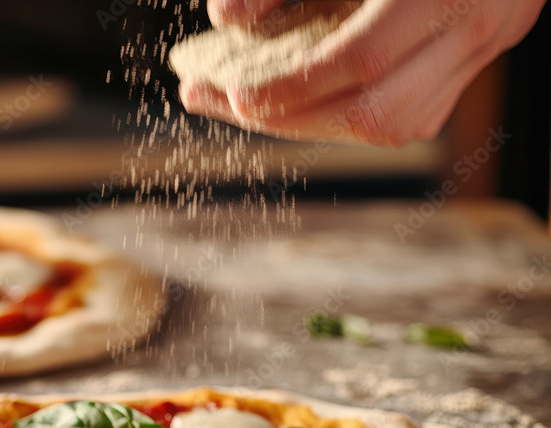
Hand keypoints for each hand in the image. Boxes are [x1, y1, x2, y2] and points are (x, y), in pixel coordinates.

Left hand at [181, 0, 546, 144]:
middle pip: (376, 113)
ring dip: (319, 124)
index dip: (293, 87)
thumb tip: (226, 17)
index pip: (362, 60)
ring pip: (396, 126)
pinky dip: (354, 116)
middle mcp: (475, 23)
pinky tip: (310, 99)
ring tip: (258, 105)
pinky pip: (415, 115)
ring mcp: (484, 47)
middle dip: (292, 119)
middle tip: (226, 103)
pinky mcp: (478, 61)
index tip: (233, 94)